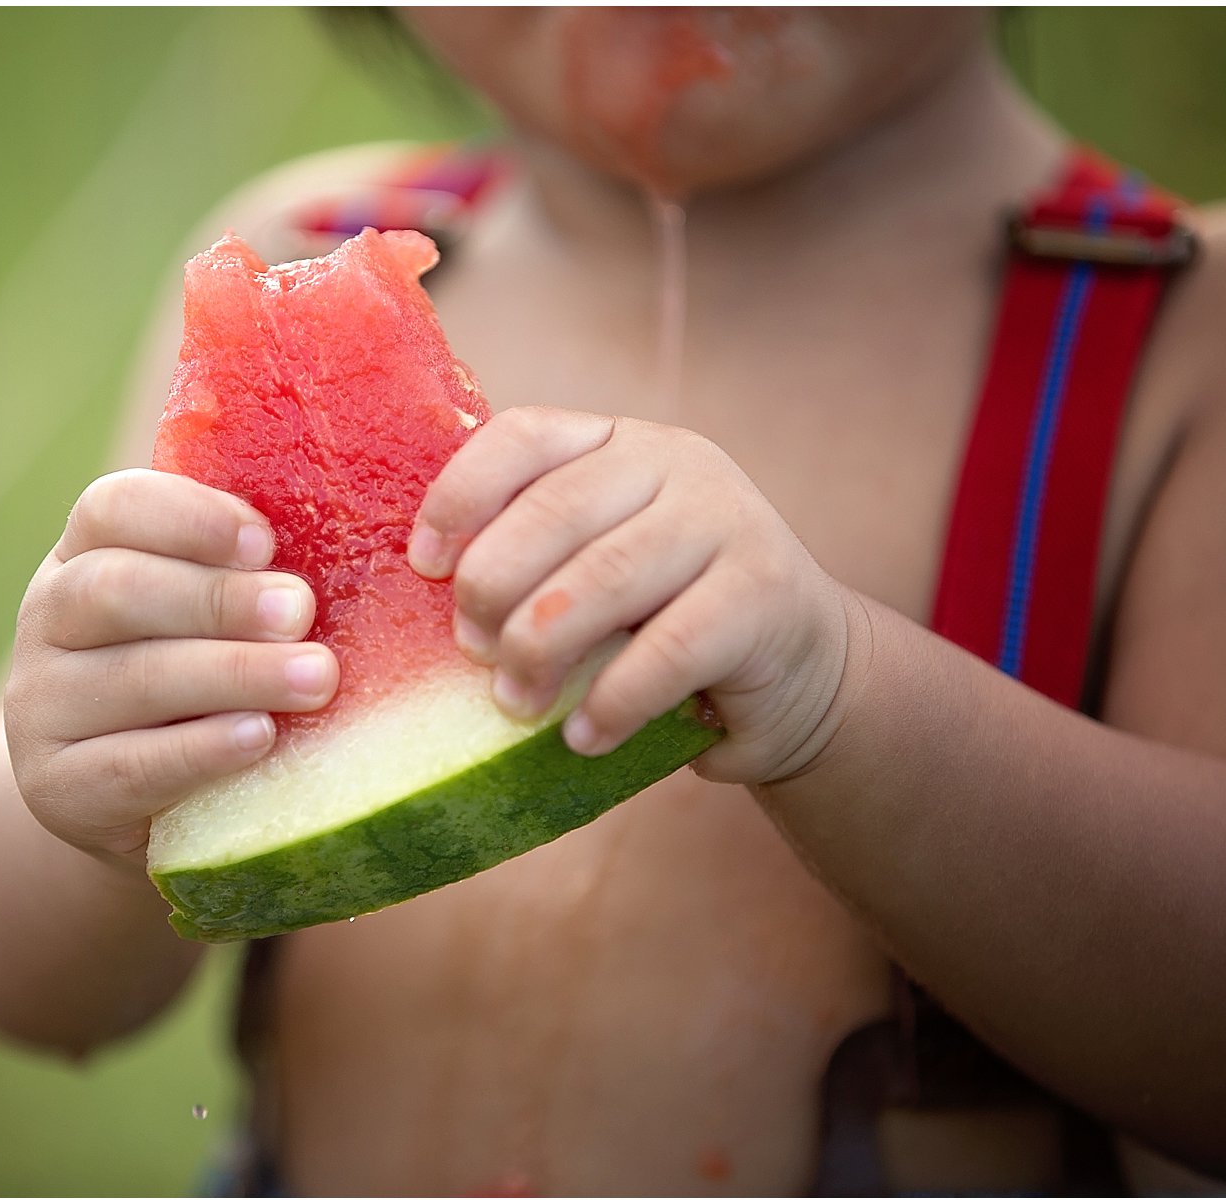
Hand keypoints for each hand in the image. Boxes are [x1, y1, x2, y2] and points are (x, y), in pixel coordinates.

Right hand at [4, 469, 338, 865]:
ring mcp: (41, 705)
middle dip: (218, 598)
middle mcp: (47, 618)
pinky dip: (202, 749)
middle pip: (116, 589)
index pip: (113, 508)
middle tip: (301, 611)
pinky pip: (129, 765)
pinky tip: (261, 737)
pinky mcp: (58, 787)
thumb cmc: (193, 681)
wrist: (128, 800)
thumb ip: (244, 572)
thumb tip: (338, 533)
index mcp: (83, 552)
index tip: (265, 542)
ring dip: (233, 673)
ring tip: (314, 678)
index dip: (188, 517)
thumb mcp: (205, 616)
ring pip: (131, 678)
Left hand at [407, 407, 863, 784]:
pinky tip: (584, 736)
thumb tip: (432, 600)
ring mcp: (727, 519)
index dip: (459, 496)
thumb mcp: (596, 572)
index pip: (522, 437)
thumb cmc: (666, 622)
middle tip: (473, 654)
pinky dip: (611, 701)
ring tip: (516, 704)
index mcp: (618, 442)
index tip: (423, 566)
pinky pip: (667, 649)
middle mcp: (674, 460)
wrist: (802, 670)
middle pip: (553, 511)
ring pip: (603, 577)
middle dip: (493, 590)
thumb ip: (535, 562)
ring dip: (540, 649)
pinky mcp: (765, 592)